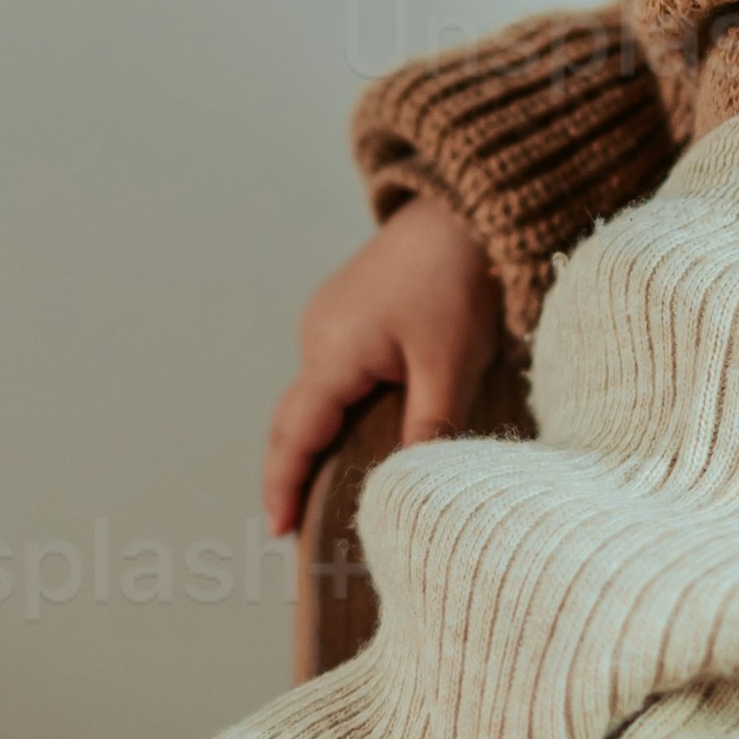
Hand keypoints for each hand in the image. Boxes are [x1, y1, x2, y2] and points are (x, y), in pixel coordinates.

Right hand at [262, 193, 502, 538]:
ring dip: (315, 441)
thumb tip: (410, 484)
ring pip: (313, 396)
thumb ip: (429, 424)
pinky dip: (334, 410)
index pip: (297, 433)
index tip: (276, 529)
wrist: (462, 210)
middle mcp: (317, 335)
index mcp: (336, 350)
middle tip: (296, 526)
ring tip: (326, 492)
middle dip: (291, 472)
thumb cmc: (457, 278)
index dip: (283, 484)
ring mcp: (326, 320)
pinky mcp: (343, 313)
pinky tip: (356, 435)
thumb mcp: (451, 362)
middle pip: (294, 419)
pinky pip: (329, 373)